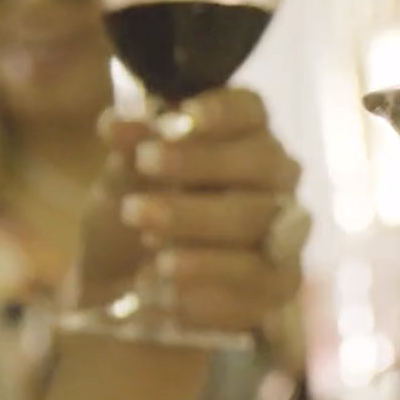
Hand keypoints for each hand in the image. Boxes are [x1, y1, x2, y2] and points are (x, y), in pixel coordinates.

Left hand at [80, 88, 304, 333]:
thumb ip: (127, 153)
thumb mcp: (120, 181)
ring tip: (146, 235)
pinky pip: (252, 279)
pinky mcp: (279, 284)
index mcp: (241, 140)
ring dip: (196, 222)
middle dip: (201, 162)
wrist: (128, 291)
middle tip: (144, 164)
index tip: (184, 113)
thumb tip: (116, 125)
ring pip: (255, 221)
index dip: (224, 109)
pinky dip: (203, 283)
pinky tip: (162, 287)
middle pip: (261, 161)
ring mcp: (283, 234)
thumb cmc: (136, 219)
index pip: (250, 110)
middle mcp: (274, 182)